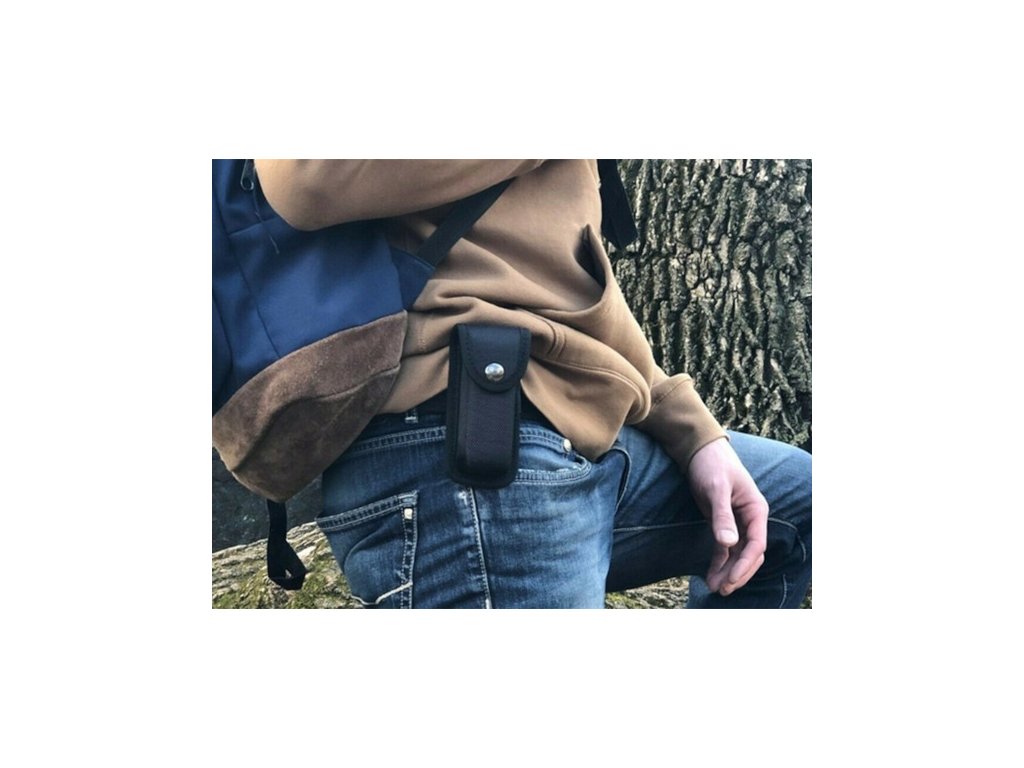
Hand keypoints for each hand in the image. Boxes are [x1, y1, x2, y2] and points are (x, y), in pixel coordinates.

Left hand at [687, 437, 768, 595]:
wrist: (699, 450)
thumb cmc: (712, 465)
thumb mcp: (716, 489)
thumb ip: (722, 516)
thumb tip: (729, 543)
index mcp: (756, 510)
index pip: (756, 544)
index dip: (745, 564)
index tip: (731, 579)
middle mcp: (750, 519)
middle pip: (750, 554)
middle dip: (738, 573)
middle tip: (722, 590)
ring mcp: (736, 522)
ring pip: (737, 554)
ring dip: (728, 571)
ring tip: (714, 588)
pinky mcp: (722, 524)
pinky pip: (724, 549)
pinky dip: (719, 563)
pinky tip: (710, 577)